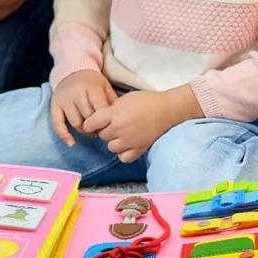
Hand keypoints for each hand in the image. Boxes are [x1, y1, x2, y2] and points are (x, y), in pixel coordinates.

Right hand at [50, 70, 116, 145]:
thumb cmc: (92, 82)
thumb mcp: (105, 87)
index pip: (100, 111)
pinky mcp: (55, 105)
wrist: (71, 70)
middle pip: (89, 118)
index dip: (107, 122)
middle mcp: (76, 93)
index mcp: (91, 87)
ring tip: (92, 131)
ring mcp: (64, 100)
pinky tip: (72, 143)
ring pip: (76, 123)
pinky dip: (64, 135)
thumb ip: (112, 102)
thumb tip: (120, 120)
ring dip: (85, 131)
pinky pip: (57, 123)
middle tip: (102, 130)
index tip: (111, 125)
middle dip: (97, 127)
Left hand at [83, 86, 200, 162]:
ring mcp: (130, 141)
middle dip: (104, 130)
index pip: (91, 123)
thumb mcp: (124, 99)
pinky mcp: (140, 148)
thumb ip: (110, 109)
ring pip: (110, 147)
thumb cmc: (146, 101)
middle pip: (101, 135)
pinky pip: (123, 157)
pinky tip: (127, 144)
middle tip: (112, 124)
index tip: (92, 123)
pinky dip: (123, 153)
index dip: (90, 123)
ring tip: (121, 134)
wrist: (168, 109)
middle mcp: (120, 129)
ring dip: (113, 141)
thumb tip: (100, 118)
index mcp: (114, 114)